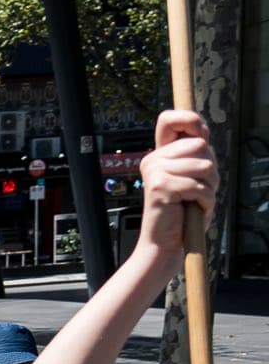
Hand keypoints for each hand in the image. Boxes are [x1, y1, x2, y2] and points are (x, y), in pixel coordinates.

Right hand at [139, 110, 216, 257]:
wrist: (166, 243)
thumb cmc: (183, 213)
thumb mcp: (193, 177)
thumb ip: (196, 155)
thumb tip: (202, 135)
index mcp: (159, 155)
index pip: (169, 119)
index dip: (189, 119)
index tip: (200, 134)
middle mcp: (152, 160)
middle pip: (200, 145)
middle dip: (210, 169)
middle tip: (198, 189)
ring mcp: (154, 172)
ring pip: (203, 165)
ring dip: (208, 187)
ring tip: (195, 200)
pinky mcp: (160, 186)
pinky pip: (198, 186)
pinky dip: (204, 201)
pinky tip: (193, 209)